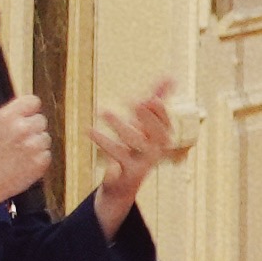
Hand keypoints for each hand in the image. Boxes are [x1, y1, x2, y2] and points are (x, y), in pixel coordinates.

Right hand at [0, 90, 55, 225]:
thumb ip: (0, 115)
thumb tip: (16, 110)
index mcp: (7, 117)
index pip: (33, 101)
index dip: (29, 109)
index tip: (26, 115)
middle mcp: (22, 129)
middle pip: (41, 120)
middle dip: (31, 128)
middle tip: (17, 140)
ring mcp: (33, 147)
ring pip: (45, 138)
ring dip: (35, 144)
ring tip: (16, 155)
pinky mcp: (40, 163)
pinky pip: (46, 155)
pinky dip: (37, 160)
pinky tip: (21, 165)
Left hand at [79, 80, 189, 217]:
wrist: (124, 184)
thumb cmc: (136, 148)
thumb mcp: (146, 125)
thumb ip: (158, 99)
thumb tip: (170, 76)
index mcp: (161, 140)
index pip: (165, 125)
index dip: (159, 113)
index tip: (150, 98)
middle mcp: (154, 152)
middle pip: (155, 135)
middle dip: (146, 118)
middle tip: (134, 101)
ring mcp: (140, 164)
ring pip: (133, 145)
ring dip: (119, 126)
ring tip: (103, 110)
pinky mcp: (123, 173)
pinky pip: (114, 158)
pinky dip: (104, 144)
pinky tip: (90, 130)